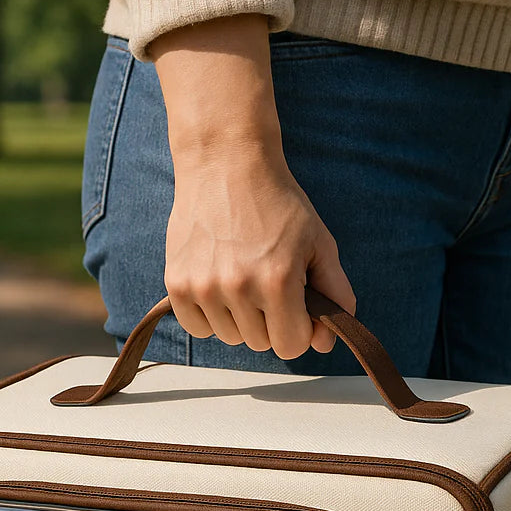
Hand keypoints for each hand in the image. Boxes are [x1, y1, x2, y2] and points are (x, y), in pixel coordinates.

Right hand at [150, 13, 354, 359]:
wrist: (226, 164)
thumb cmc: (279, 204)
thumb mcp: (320, 243)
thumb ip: (334, 295)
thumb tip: (324, 344)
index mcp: (277, 280)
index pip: (290, 346)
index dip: (300, 329)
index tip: (297, 305)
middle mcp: (237, 287)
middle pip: (260, 343)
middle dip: (271, 320)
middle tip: (267, 279)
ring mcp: (203, 287)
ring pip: (230, 337)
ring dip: (240, 318)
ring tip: (242, 275)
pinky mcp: (176, 283)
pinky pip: (198, 328)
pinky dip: (210, 315)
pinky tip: (218, 282)